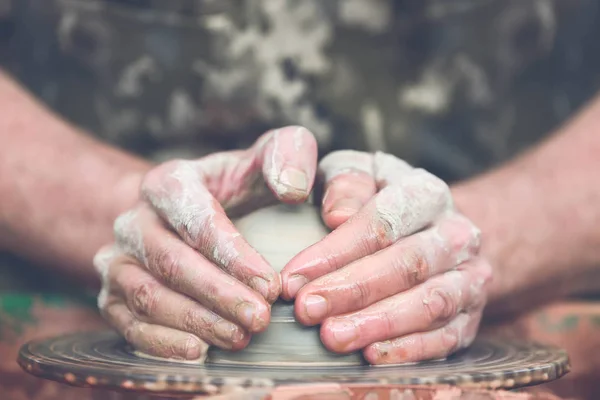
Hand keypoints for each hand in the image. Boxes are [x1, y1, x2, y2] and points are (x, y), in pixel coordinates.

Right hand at [93, 127, 317, 359]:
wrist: (181, 211)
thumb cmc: (233, 187)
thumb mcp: (262, 159)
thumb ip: (286, 154)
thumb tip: (293, 188)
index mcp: (169, 183)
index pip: (197, 221)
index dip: (234, 257)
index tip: (271, 285)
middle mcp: (135, 219)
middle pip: (172, 263)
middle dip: (218, 295)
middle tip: (260, 319)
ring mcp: (119, 258)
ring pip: (148, 295)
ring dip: (195, 321)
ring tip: (239, 337)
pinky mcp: (112, 292)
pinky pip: (128, 322)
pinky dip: (160, 341)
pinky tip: (198, 351)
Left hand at [280, 150, 492, 364]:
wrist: (436, 228)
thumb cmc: (383, 199)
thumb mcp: (362, 174)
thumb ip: (346, 182)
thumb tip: (336, 215)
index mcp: (427, 193)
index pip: (383, 222)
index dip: (336, 252)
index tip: (293, 278)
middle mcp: (457, 234)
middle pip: (408, 264)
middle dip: (353, 290)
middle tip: (307, 310)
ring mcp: (469, 277)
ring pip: (430, 304)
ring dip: (378, 324)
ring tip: (334, 337)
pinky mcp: (472, 315)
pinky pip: (447, 338)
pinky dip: (409, 350)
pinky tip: (371, 356)